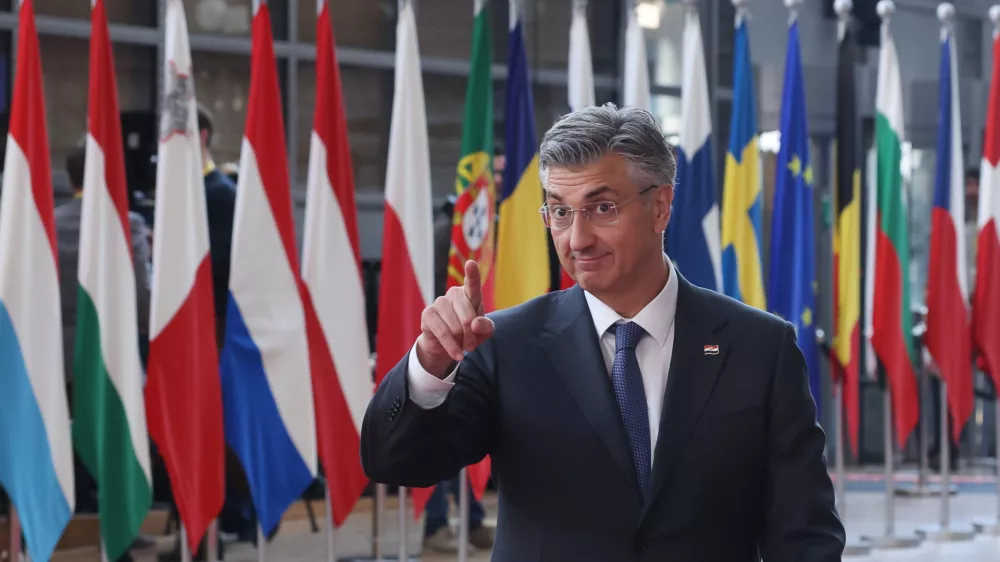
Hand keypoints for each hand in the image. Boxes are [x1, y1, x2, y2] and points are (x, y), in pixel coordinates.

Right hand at [416, 260, 494, 377]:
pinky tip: (457, 354)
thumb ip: (486, 327)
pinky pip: (443, 334)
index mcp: (470, 294)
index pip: (472, 283)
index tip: (470, 263)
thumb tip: (474, 324)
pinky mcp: (427, 314)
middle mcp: (454, 294)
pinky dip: (452, 348)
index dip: (472, 274)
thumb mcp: (484, 332)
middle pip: (468, 319)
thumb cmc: (470, 333)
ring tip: (462, 345)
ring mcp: (439, 302)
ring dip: (462, 343)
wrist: (449, 345)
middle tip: (472, 345)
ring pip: (456, 328)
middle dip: (472, 336)